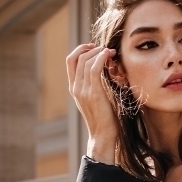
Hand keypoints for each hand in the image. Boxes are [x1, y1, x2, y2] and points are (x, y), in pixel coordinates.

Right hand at [66, 43, 117, 161]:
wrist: (104, 134)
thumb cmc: (104, 117)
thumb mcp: (96, 97)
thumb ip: (95, 84)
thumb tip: (103, 68)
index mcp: (74, 88)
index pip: (70, 61)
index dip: (81, 49)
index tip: (95, 47)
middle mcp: (75, 87)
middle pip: (77, 58)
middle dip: (91, 48)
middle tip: (105, 48)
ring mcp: (82, 90)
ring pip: (86, 61)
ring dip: (99, 52)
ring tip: (110, 52)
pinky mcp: (93, 93)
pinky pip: (94, 68)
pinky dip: (101, 58)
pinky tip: (109, 55)